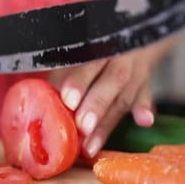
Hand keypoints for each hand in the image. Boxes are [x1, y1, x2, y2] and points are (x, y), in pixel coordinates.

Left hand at [48, 39, 174, 157]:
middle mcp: (119, 57)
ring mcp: (135, 72)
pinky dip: (144, 109)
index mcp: (99, 46)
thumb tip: (37, 100)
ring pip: (124, 97)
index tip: (68, 100)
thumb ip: (61, 73)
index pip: (90, 63)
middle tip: (83, 126)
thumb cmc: (92, 49)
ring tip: (91, 146)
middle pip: (112, 80)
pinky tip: (145, 121)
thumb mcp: (76, 54)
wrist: (130, 37)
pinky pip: (146, 97)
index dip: (80, 81)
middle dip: (97, 105)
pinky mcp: (145, 86)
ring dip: (108, 124)